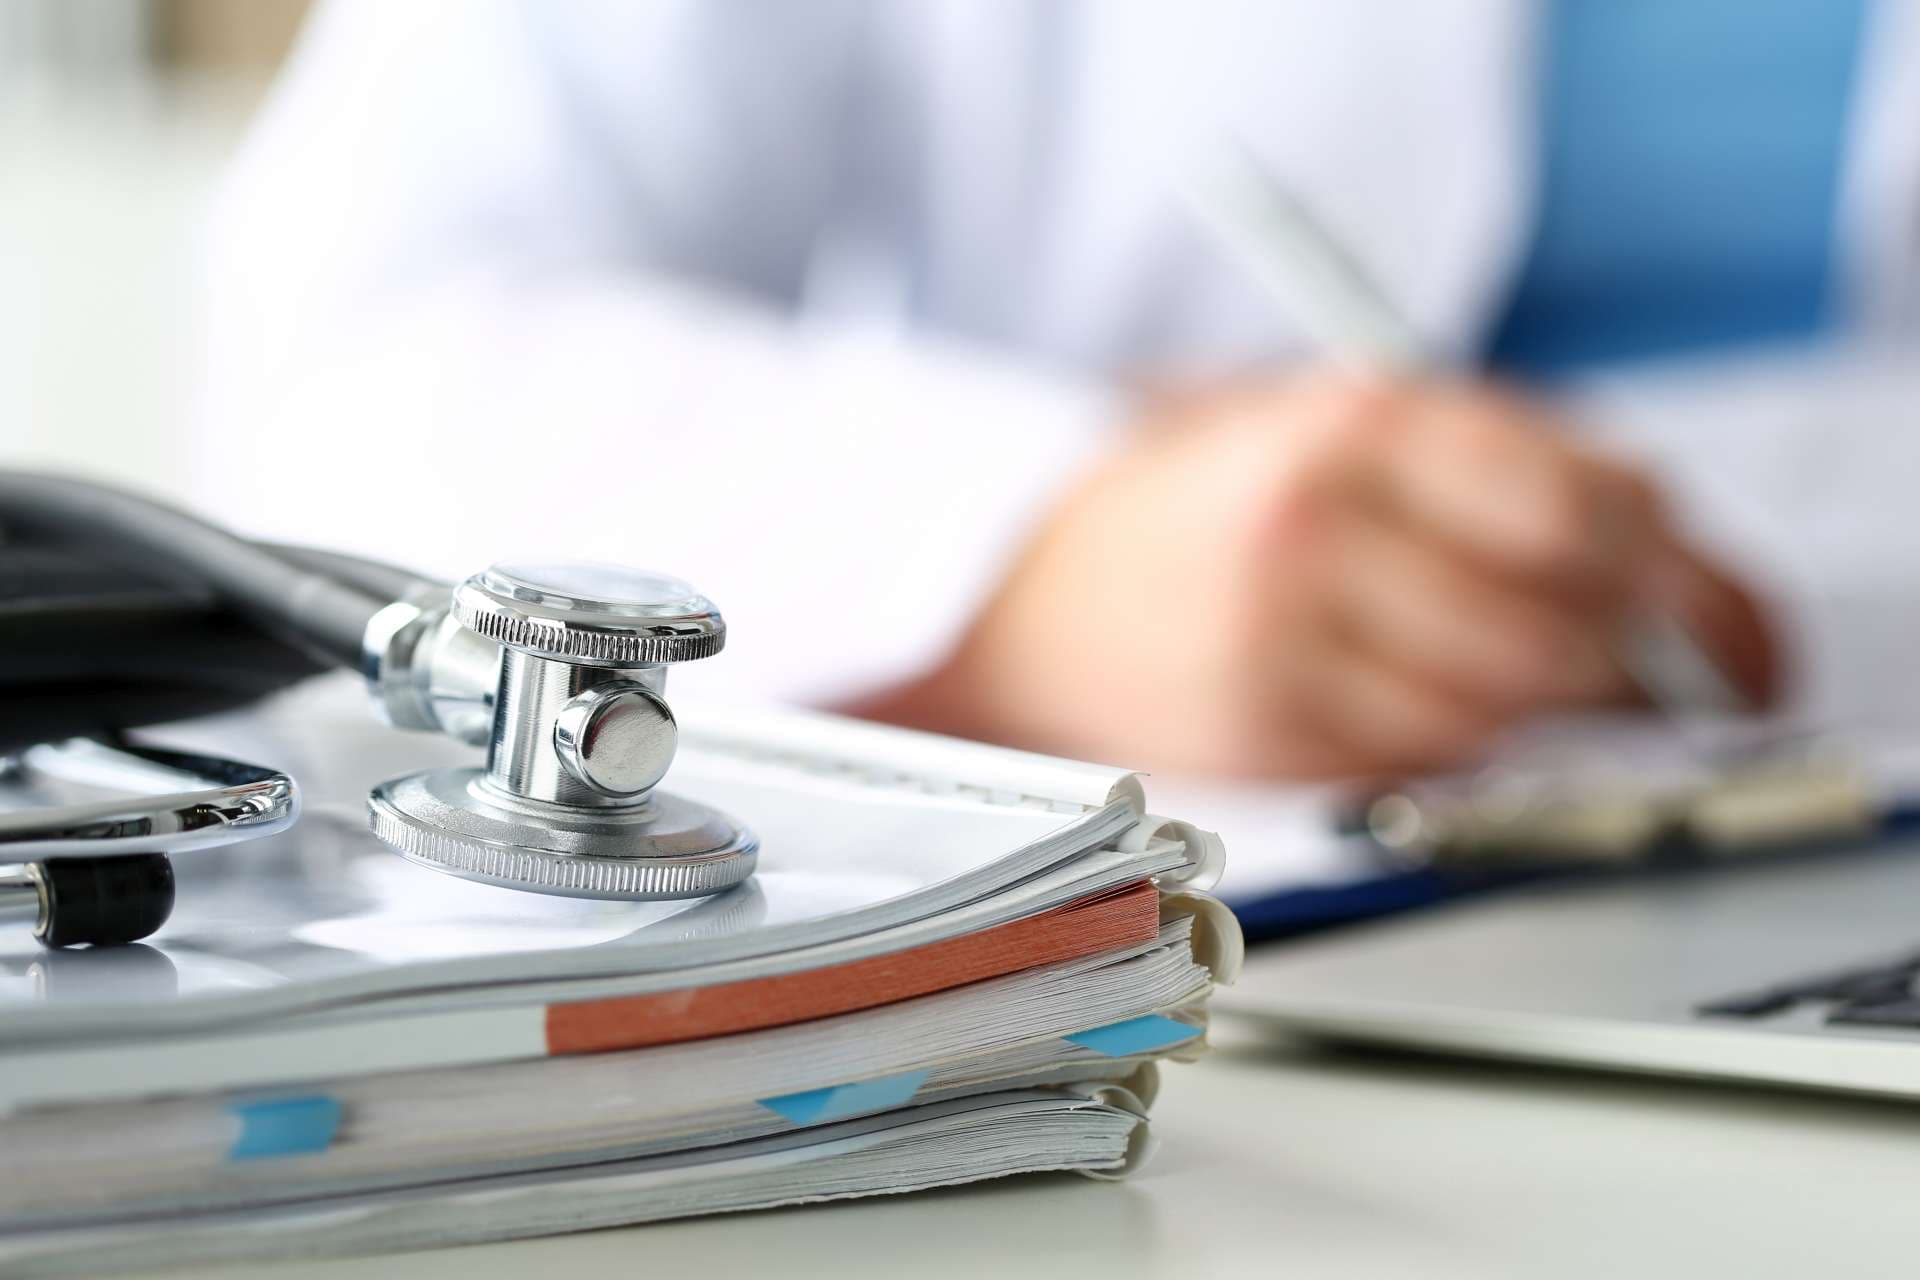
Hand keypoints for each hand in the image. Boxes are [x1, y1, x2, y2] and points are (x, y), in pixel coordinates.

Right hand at [856, 371, 1781, 778]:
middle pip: (1556, 620)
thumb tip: (1655, 541)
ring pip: (1504, 704)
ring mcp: (1282, 648)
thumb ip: (1486, 455)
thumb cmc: (1196, 500)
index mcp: (1338, 425)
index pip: (1570, 501)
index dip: (1670, 557)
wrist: (1023, 590)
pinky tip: (1470, 705)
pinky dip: (1480, 739)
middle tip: (1679, 660)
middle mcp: (1310, 534)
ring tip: (1573, 680)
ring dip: (1565, 702)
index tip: (1706, 589)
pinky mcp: (1266, 740)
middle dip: (1644, 651)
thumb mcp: (1326, 419)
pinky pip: (1430, 756)